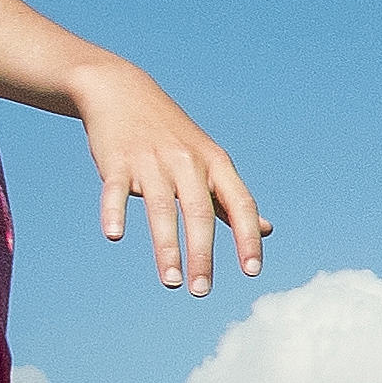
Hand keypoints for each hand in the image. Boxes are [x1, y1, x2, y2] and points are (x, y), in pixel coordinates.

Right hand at [71, 61, 270, 293]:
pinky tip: (114, 236)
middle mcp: (187, 162)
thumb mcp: (209, 160)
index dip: (248, 237)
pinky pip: (116, 189)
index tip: (252, 271)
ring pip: (162, 208)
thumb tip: (267, 231)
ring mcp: (151, 160)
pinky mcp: (117, 160)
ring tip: (172, 282)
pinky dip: (115, 211)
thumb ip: (231, 199)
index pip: (240, 204)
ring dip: (167, 247)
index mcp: (215, 164)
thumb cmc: (172, 135)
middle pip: (199, 212)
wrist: (121, 91)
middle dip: (203, 254)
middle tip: (201, 291)